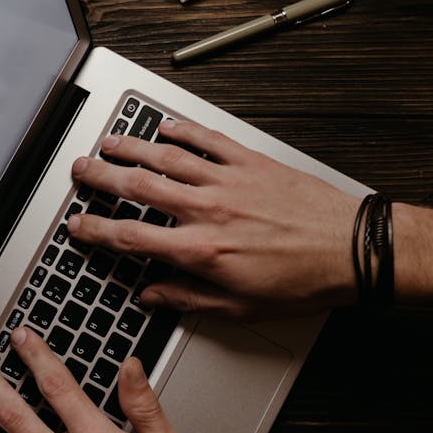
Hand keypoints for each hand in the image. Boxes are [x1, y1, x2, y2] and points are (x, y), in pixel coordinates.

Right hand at [67, 119, 361, 318]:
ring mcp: (229, 181)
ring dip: (132, 146)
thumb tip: (152, 296)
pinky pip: (210, 140)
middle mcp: (209, 210)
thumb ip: (188, 299)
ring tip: (109, 141)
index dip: (97, 230)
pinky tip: (165, 124)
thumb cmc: (303, 281)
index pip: (132, 236)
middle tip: (80, 170)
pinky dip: (184, 128)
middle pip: (139, 186)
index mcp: (202, 250)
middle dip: (101, 177)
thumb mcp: (240, 307)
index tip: (78, 225)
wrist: (354, 251)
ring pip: (168, 157)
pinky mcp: (252, 163)